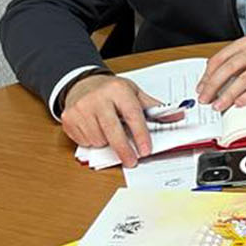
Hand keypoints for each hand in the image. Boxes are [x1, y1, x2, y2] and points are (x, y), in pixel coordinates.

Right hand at [60, 73, 184, 167]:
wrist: (81, 84)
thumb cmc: (111, 91)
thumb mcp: (133, 93)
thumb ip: (154, 107)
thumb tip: (177, 116)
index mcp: (117, 90)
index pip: (132, 115)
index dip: (140, 135)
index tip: (146, 150)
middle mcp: (98, 98)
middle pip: (113, 131)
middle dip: (124, 150)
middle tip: (132, 161)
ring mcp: (81, 108)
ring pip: (98, 139)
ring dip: (107, 143)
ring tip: (109, 131)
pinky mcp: (69, 118)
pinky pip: (85, 141)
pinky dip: (93, 141)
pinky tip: (96, 129)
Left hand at [197, 26, 245, 111]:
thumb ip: (237, 54)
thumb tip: (216, 69)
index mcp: (245, 43)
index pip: (220, 58)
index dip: (208, 74)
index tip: (201, 86)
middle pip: (228, 69)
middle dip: (213, 86)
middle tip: (205, 98)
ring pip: (243, 80)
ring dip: (228, 94)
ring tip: (218, 105)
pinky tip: (240, 102)